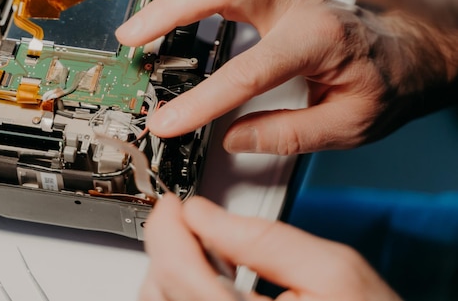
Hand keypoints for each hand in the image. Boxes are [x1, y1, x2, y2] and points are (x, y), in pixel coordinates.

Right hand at [116, 0, 457, 153]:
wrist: (404, 53)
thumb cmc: (382, 85)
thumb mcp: (348, 124)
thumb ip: (289, 134)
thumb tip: (234, 138)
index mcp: (317, 40)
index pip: (248, 71)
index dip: (203, 100)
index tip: (168, 120)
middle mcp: (297, 3)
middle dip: (171, 10)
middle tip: (133, 36)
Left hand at [139, 195, 401, 300]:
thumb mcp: (331, 269)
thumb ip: (262, 237)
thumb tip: (203, 212)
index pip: (179, 272)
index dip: (168, 227)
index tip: (174, 204)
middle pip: (163, 287)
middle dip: (169, 244)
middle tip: (187, 218)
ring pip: (164, 300)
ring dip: (173, 266)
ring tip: (203, 245)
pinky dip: (183, 287)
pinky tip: (210, 274)